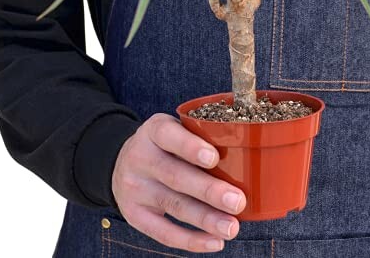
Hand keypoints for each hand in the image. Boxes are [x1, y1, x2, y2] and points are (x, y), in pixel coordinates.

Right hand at [111, 113, 246, 252]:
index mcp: (154, 130)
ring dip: (205, 219)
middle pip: (175, 175)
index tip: (214, 158)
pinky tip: (214, 242)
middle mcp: (140, 157)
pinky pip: (162, 232)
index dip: (190, 147)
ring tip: (232, 227)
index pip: (168, 135)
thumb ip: (200, 136)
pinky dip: (190, 240)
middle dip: (208, 190)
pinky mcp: (134, 214)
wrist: (122, 161)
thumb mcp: (175, 128)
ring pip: (173, 205)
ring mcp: (135, 188)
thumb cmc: (166, 144)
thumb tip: (247, 152)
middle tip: (237, 201)